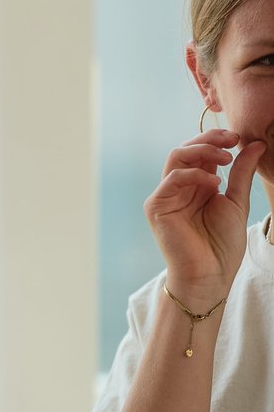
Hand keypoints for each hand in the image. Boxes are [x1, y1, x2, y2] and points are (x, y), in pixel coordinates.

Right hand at [146, 129, 264, 301]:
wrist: (209, 274)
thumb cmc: (222, 245)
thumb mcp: (237, 201)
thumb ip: (241, 173)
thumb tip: (255, 144)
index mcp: (195, 185)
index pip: (200, 153)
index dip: (217, 140)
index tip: (240, 138)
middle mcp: (178, 187)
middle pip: (186, 149)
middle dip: (209, 139)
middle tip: (233, 139)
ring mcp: (165, 195)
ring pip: (176, 157)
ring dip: (202, 151)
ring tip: (226, 157)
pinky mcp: (156, 206)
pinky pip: (172, 179)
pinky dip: (194, 175)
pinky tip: (215, 182)